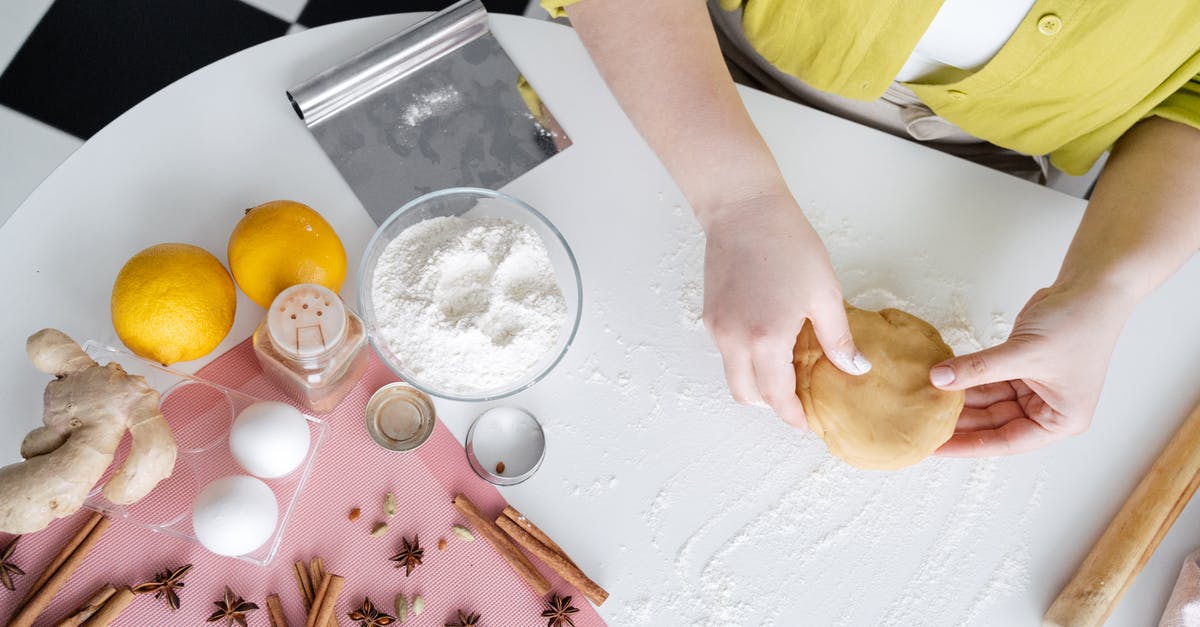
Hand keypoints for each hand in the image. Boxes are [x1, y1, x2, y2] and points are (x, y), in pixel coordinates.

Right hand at [701, 191, 870, 427]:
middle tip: (799, 400)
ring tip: (787, 367)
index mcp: (766, 339)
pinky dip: (745, 360)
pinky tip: (769, 341)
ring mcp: (717, 328)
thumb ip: (838, 338)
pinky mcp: (710, 315)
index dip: (793, 416)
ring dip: (757, 382)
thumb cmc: (786, 243)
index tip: (807, 423)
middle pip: (747, 396)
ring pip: (734, 375)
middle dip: (772, 405)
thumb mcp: (824, 293)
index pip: (777, 397)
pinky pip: (726, 352)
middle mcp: (734, 340)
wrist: (744, 210)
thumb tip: (853, 367)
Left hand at [930, 282, 1132, 455]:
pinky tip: (940, 381)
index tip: (937, 448)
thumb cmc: (1078, 323)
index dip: (969, 444)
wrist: (1090, 287)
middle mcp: (1048, 410)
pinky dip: (966, 378)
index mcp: (1061, 420)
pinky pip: (987, 380)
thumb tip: (938, 379)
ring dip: (959, 399)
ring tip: (925, 404)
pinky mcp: (1021, 369)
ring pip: (988, 401)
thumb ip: (978, 368)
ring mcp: (1034, 389)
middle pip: (994, 423)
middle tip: (924, 425)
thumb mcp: (1024, 353)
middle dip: (960, 422)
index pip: (1006, 441)